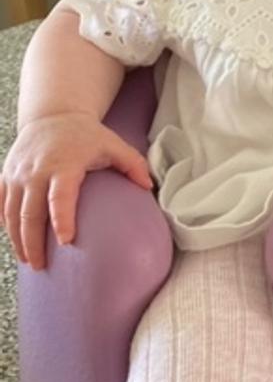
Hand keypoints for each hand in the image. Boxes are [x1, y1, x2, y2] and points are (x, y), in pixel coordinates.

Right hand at [0, 112, 152, 269]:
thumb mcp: (113, 144)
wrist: (53, 115)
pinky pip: (1, 204)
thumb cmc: (86, 135)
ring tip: (29, 261)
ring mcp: (17, 174)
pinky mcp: (6, 176)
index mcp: (63, 164)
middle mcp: (36, 171)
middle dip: (34, 242)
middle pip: (30, 213)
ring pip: (11, 213)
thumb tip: (148, 187)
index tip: (66, 242)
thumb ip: (133, 164)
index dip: (62, 220)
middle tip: (42, 266)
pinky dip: (6, 224)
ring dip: (18, 240)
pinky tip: (15, 241)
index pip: (60, 197)